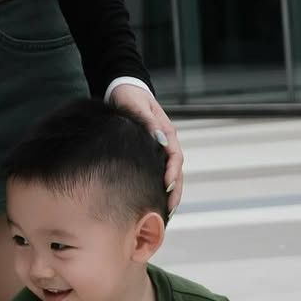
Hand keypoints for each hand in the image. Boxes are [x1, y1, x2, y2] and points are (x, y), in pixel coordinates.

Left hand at [109, 85, 182, 213]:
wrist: (123, 88)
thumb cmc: (129, 96)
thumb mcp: (136, 105)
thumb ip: (147, 121)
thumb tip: (157, 138)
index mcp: (166, 131)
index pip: (175, 157)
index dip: (172, 173)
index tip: (167, 186)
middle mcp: (166, 141)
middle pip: (177, 170)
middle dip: (175, 190)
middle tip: (169, 209)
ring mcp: (160, 147)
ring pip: (171, 173)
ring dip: (171, 192)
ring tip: (165, 212)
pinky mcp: (152, 152)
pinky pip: (160, 171)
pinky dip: (161, 186)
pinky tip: (155, 199)